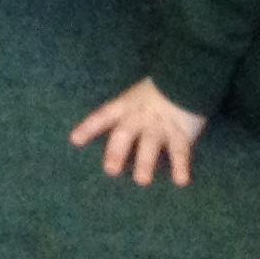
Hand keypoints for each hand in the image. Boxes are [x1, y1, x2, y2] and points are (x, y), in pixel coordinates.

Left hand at [70, 77, 207, 186]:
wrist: (185, 77)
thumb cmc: (158, 90)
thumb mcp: (135, 95)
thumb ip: (126, 113)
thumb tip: (114, 138)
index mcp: (126, 105)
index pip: (103, 116)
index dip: (89, 127)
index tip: (75, 141)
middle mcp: (139, 117)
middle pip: (125, 134)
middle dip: (117, 152)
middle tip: (111, 171)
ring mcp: (160, 125)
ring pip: (151, 144)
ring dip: (146, 163)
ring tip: (141, 180)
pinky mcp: (181, 132)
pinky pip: (181, 151)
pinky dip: (181, 166)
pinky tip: (181, 180)